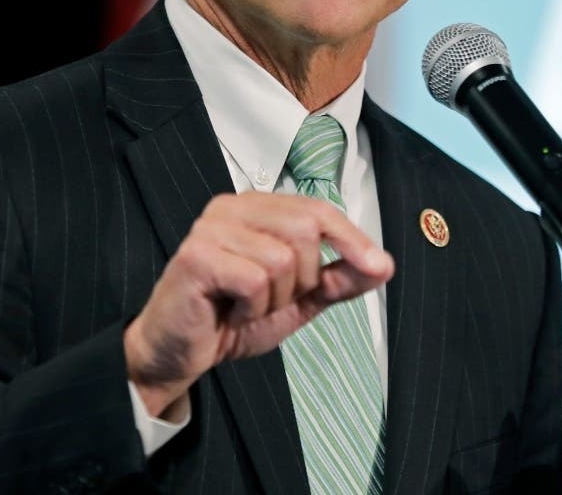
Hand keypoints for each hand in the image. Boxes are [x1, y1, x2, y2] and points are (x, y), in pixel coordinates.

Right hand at [123, 191, 393, 417]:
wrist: (178, 354)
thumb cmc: (230, 320)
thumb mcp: (296, 301)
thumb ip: (336, 280)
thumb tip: (383, 265)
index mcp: (255, 207)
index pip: (317, 209)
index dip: (351, 238)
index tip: (379, 266)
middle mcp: (231, 207)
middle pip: (305, 229)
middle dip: (303, 278)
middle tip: (272, 300)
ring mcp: (210, 228)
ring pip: (282, 258)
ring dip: (274, 298)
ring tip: (246, 307)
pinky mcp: (197, 255)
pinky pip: (256, 279)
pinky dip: (252, 308)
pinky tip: (230, 312)